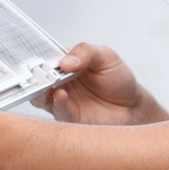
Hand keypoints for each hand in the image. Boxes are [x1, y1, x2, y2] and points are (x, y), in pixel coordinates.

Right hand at [30, 43, 162, 125]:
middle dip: (36, 72)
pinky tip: (61, 94)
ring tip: (49, 83)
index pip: (47, 55)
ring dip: (40, 88)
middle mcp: (60, 80)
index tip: (40, 53)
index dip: (41, 54)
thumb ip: (86, 52)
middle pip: (39, 75)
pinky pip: (57, 109)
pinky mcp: (68, 116)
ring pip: (40, 94)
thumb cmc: (118, 80)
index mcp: (67, 62)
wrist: (132, 107)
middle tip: (41, 69)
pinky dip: (56, 102)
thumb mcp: (106, 56)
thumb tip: (64, 62)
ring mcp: (62, 99)